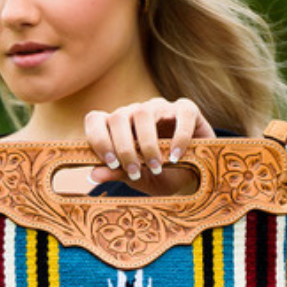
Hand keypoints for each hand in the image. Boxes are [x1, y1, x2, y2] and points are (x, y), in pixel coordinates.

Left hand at [85, 97, 214, 195]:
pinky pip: (181, 114)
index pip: (96, 119)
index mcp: (119, 127)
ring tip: (156, 167)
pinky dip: (179, 136)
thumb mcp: (138, 178)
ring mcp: (161, 108)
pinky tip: (176, 156)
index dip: (97, 138)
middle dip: (123, 147)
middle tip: (133, 171)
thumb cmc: (162, 175)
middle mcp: (136, 113)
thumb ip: (117, 173)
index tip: (109, 163)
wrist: (194, 178)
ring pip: (143, 112)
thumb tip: (93, 175)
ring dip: (147, 143)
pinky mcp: (187, 110)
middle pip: (118, 116)